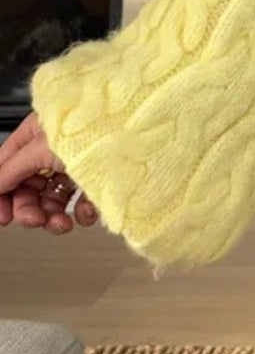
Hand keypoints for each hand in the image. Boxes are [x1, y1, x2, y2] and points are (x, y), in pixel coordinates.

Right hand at [0, 111, 97, 235]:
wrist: (141, 134)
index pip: (6, 168)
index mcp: (36, 134)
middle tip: (36, 221)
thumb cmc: (93, 129)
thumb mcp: (42, 147)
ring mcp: (75, 165)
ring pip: (52, 200)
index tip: (3, 218)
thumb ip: (12, 168)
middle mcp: (53, 149)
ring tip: (62, 224)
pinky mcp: (97, 180)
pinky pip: (80, 204)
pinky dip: (81, 213)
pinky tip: (87, 213)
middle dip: (30, 210)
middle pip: (28, 188)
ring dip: (52, 217)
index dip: (1, 194)